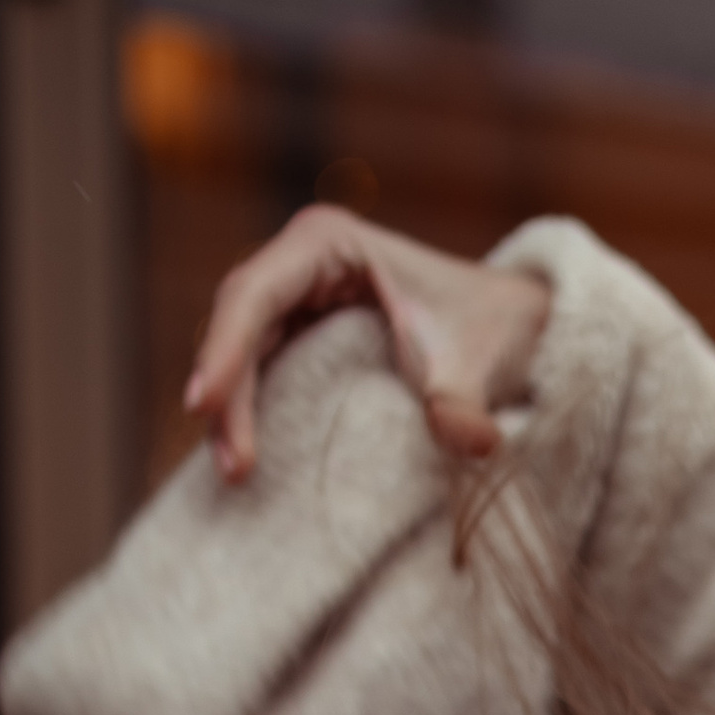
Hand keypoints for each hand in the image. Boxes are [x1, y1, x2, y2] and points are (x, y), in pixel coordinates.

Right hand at [184, 207, 553, 485]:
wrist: (509, 330)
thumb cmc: (488, 330)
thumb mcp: (476, 362)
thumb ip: (465, 401)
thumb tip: (472, 443)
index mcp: (329, 242)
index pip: (257, 293)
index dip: (226, 348)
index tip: (204, 403)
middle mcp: (301, 263)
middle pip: (238, 323)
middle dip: (225, 391)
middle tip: (231, 464)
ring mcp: (297, 298)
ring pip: (242, 350)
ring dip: (231, 410)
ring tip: (235, 473)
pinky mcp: (301, 335)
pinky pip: (261, 371)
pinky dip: (250, 412)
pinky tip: (246, 459)